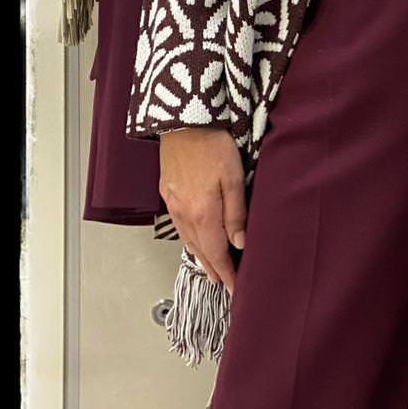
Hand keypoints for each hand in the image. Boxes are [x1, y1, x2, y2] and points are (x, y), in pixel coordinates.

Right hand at [159, 127, 246, 293]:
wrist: (183, 120)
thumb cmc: (212, 144)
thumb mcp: (233, 178)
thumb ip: (236, 214)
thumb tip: (239, 244)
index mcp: (202, 213)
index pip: (217, 253)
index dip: (226, 273)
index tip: (234, 288)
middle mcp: (184, 213)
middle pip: (202, 250)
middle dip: (214, 269)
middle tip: (224, 284)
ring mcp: (174, 203)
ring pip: (188, 239)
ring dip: (201, 257)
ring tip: (211, 269)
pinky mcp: (168, 191)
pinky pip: (179, 225)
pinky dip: (189, 239)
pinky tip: (193, 240)